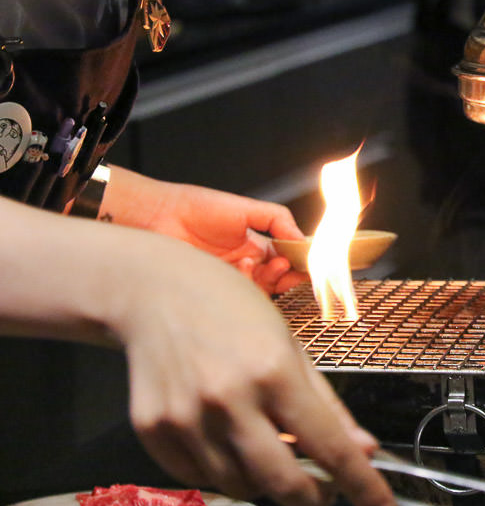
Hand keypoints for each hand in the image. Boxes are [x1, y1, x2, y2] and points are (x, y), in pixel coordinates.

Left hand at [103, 168, 308, 293]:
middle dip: (288, 275)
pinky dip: (248, 283)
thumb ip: (277, 219)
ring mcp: (228, 280)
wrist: (156, 217)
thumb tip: (302, 238)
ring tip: (268, 264)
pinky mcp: (213, 292)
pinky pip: (239, 297)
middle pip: (276, 279)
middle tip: (289, 267)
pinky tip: (242, 266)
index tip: (307, 261)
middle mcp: (243, 265)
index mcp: (253, 246)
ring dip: (270, 279)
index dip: (297, 261)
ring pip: (261, 290)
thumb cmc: (196, 208)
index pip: (284, 259)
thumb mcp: (245, 208)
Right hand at [116, 239, 396, 505]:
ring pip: (241, 486)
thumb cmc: (232, 309)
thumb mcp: (292, 346)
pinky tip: (229, 442)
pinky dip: (225, 473)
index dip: (362, 486)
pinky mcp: (153, 431)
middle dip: (314, 500)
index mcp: (274, 371)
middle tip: (324, 491)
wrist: (154, 291)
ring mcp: (186, 418)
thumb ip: (329, 404)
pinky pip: (200, 478)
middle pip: (283, 483)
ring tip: (269, 448)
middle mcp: (229, 399)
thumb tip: (363, 449)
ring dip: (266, 483)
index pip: (330, 446)